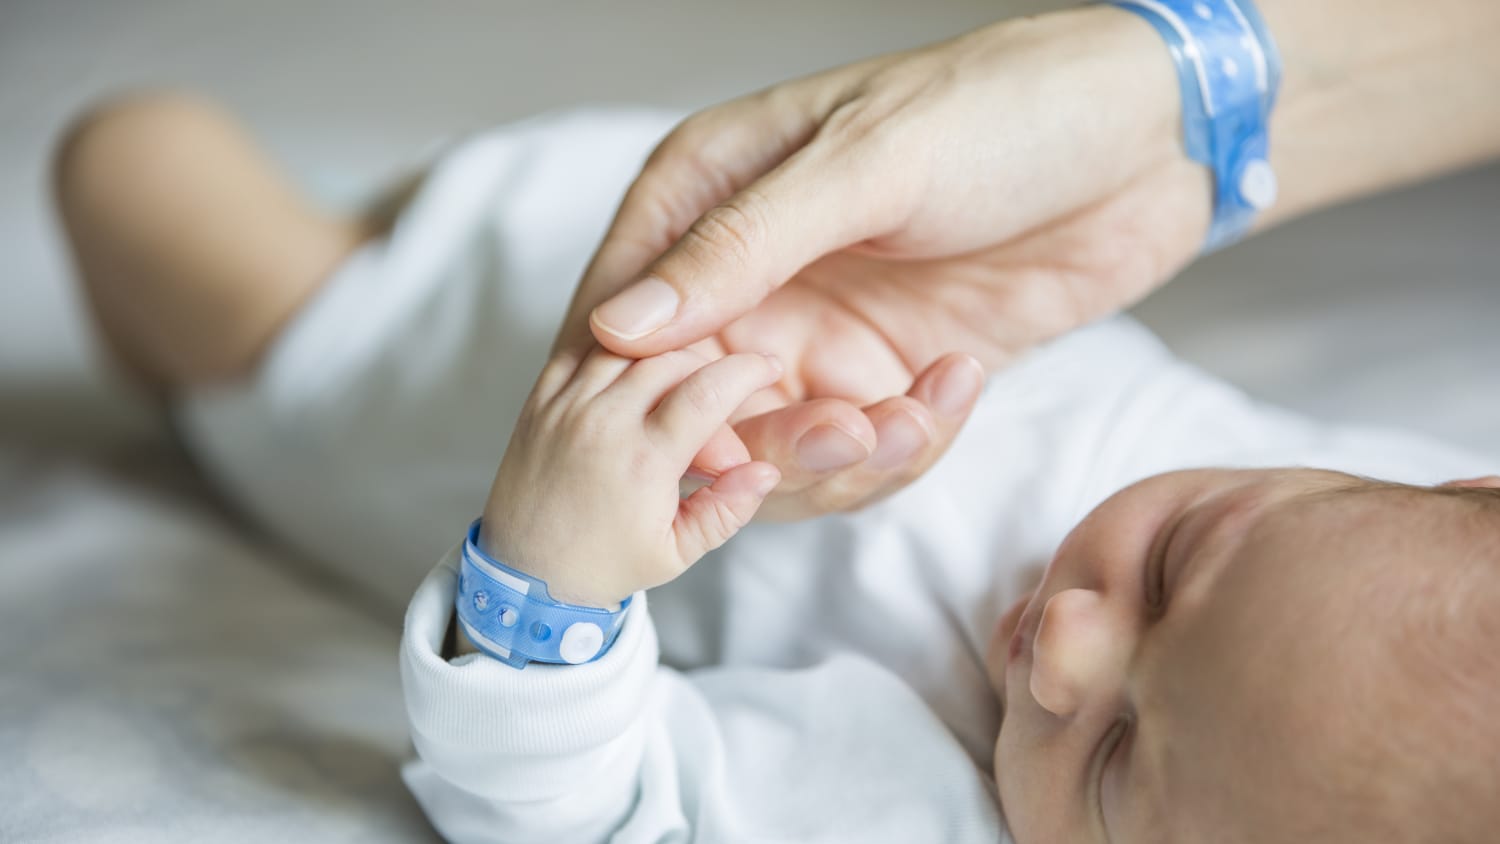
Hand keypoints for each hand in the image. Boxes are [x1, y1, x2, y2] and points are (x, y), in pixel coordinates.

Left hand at [480, 348, 783, 607]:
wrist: (523, 575)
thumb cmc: (603, 565)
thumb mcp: (677, 552)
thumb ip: (728, 509)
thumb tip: (766, 471)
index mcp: (641, 462)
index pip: (707, 390)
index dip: (747, 371)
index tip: (766, 368)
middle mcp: (600, 424)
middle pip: (671, 358)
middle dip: (709, 365)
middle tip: (723, 392)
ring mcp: (565, 407)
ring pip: (627, 344)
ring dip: (664, 353)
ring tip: (683, 379)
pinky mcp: (539, 402)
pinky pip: (582, 349)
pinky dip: (617, 349)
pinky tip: (636, 368)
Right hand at [554, 6, 1209, 519]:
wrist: (1148, 141)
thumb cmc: (1003, 110)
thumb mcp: (866, 165)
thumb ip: (742, 247)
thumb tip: (621, 326)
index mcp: (709, 194)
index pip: (621, 316)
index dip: (638, 396)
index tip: (687, 445)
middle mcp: (752, 274)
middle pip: (697, 406)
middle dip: (764, 446)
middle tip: (844, 435)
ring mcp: (821, 328)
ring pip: (781, 448)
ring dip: (848, 456)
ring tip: (916, 413)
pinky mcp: (890, 371)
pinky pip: (867, 449)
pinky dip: (909, 443)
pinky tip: (959, 381)